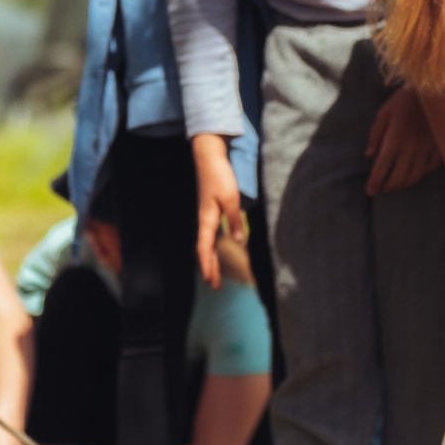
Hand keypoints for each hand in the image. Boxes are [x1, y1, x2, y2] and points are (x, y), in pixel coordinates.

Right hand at [191, 134, 246, 290]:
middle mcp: (205, 220)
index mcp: (207, 219)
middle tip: (213, 287)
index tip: (209, 281)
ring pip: (208, 243)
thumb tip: (239, 241)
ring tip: (215, 276)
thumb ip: (234, 220)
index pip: (205, 248)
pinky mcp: (212, 210)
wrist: (209, 157)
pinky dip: (214, 247)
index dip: (207, 265)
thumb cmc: (220, 176)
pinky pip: (212, 235)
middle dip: (210, 268)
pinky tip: (218, 251)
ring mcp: (208, 215)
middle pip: (206, 250)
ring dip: (212, 260)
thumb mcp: (231, 199)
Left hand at [365, 85, 443, 193]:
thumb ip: (375, 135)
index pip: (381, 168)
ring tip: (397, 186)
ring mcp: (427, 148)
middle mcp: (411, 147)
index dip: (374, 182)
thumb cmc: (403, 99)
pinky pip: (432, 167)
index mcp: (394, 139)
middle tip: (382, 189)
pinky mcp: (439, 146)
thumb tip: (369, 155)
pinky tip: (417, 174)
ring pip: (415, 176)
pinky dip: (423, 174)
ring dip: (404, 184)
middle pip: (398, 177)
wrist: (433, 88)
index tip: (369, 191)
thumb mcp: (384, 113)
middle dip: (388, 187)